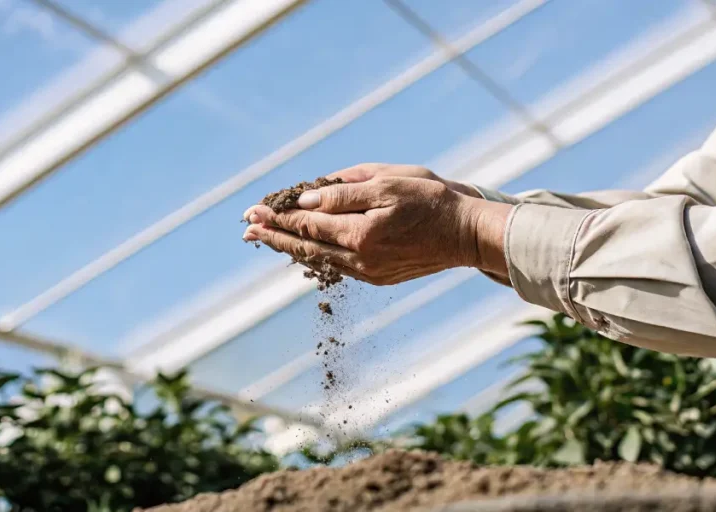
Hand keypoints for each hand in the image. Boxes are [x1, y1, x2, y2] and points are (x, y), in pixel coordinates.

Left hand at [242, 164, 509, 285]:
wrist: (468, 234)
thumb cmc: (432, 199)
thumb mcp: (389, 183)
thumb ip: (344, 193)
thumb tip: (306, 200)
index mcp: (360, 233)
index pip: (307, 222)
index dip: (277, 216)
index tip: (252, 211)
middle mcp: (359, 259)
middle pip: (305, 245)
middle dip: (274, 235)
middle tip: (246, 229)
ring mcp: (368, 272)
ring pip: (318, 259)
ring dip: (291, 246)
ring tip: (266, 239)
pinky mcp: (378, 277)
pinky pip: (336, 266)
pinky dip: (315, 254)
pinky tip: (303, 247)